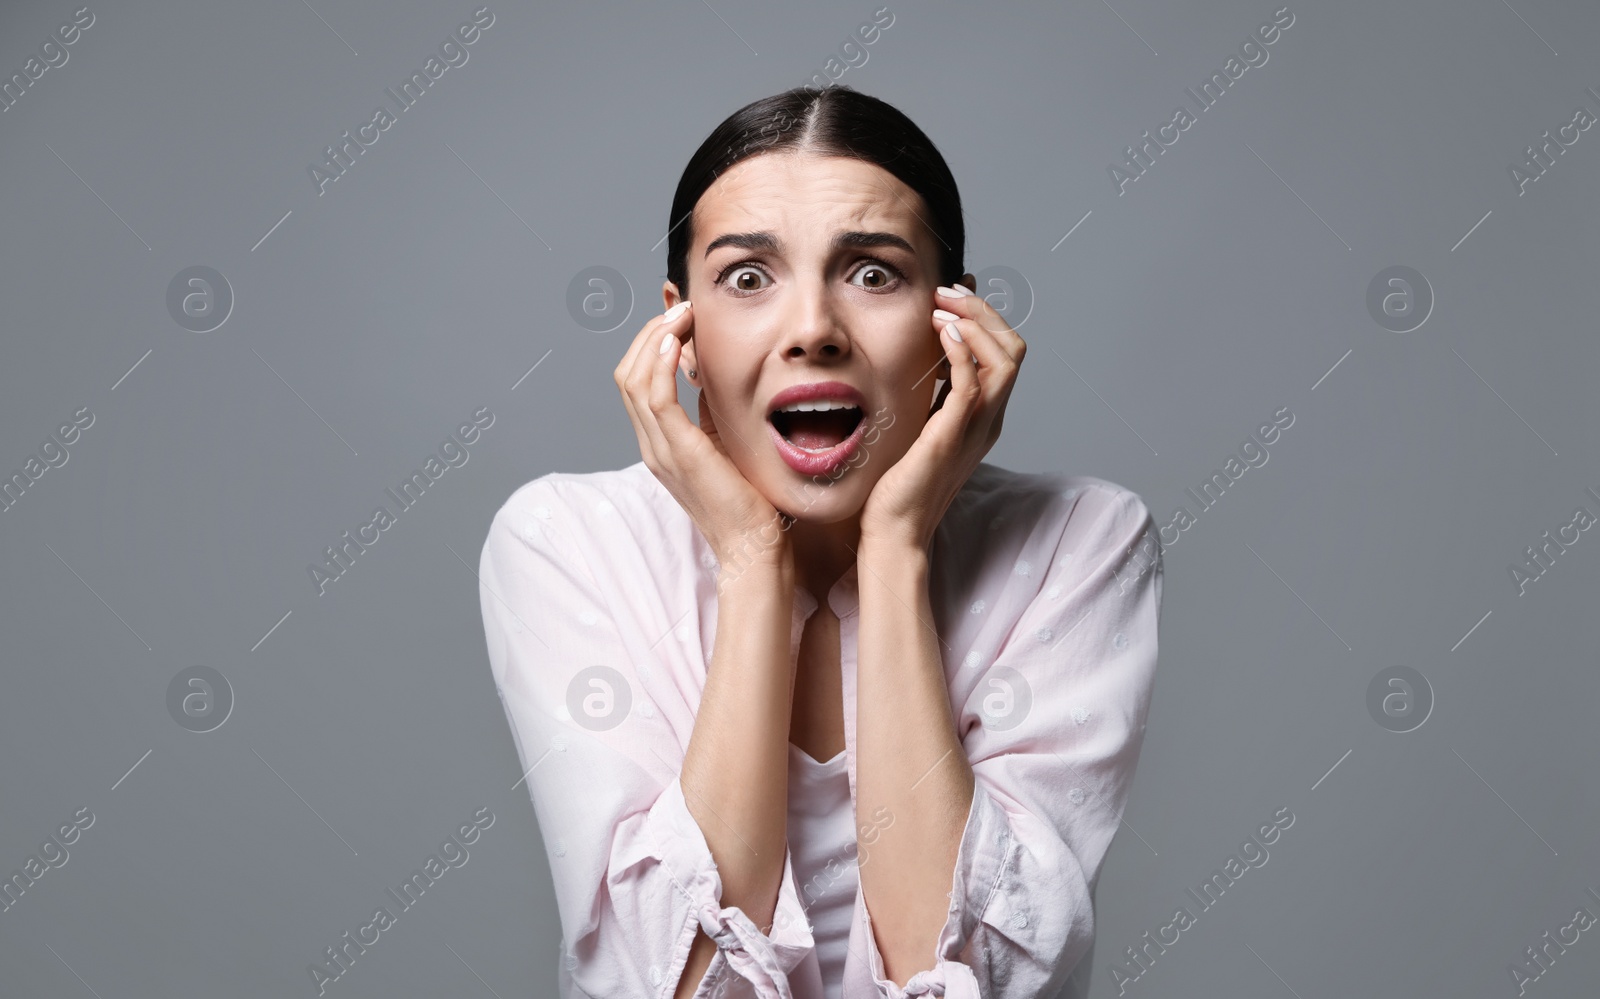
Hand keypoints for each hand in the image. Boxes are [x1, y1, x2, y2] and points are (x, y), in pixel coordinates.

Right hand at [614, 301, 792, 575]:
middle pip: (627, 373)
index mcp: (661, 442)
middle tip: (682, 308)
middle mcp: (652, 444)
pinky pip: (653, 398)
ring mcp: (660, 449)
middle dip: (650, 332)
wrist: (755, 545)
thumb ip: (712, 408)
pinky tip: (676, 341)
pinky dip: (658, 363)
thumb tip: (713, 367)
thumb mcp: (726, 441)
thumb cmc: (750, 499)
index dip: (652, 342)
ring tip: (682, 315)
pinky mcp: (677, 452)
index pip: (637, 380)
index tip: (682, 318)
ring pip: (633, 379)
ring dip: (654, 338)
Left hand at [858, 274, 1026, 550]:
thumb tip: (925, 357)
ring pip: (1005, 360)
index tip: (949, 297)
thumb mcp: (920, 426)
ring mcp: (976, 428)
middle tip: (946, 292)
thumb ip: (930, 395)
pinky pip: (972, 383)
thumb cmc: (899, 483)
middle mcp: (988, 419)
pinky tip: (940, 331)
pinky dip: (962, 349)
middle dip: (982, 311)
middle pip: (1013, 348)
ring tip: (942, 307)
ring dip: (975, 322)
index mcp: (983, 415)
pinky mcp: (952, 435)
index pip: (1004, 352)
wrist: (894, 530)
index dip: (983, 318)